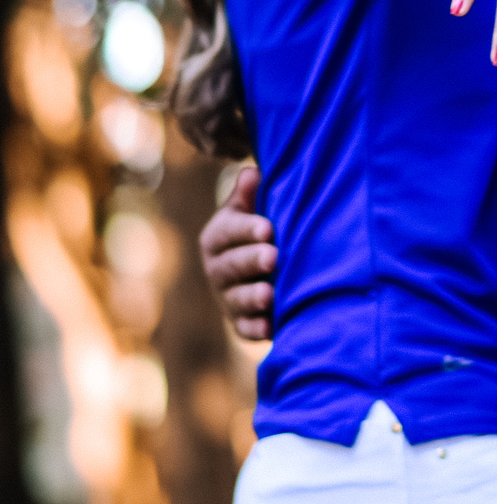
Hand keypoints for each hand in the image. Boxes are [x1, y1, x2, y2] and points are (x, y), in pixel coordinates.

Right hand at [199, 164, 276, 340]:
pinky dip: (255, 329)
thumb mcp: (252, 209)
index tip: (268, 228)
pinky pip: (244, 328)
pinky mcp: (240, 323)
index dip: (247, 229)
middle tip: (273, 256)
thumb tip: (251, 174)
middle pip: (231, 266)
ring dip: (252, 297)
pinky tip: (269, 327)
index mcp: (216, 237)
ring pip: (236, 298)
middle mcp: (217, 269)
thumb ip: (250, 194)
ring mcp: (227, 298)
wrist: (264, 268)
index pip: (228, 232)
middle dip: (252, 261)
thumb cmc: (261, 230)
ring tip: (270, 293)